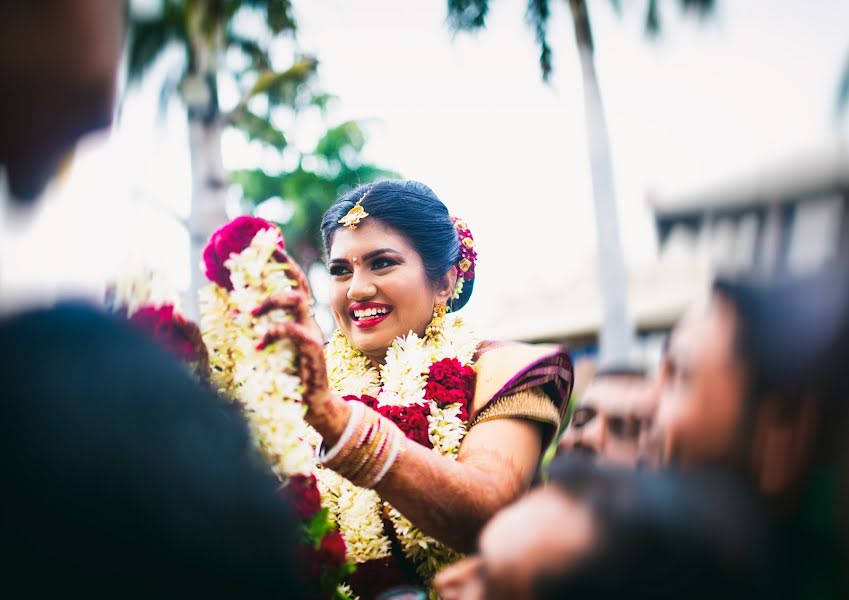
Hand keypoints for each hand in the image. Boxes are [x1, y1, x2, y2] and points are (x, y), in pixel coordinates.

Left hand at [252, 258, 349, 443]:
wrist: (314, 403)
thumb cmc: (293, 376)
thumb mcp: (276, 349)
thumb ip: (264, 330)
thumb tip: (235, 314)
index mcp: (301, 319)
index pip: (296, 283)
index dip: (285, 264)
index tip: (270, 246)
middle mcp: (309, 321)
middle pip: (299, 285)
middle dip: (281, 270)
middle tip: (255, 267)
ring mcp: (312, 333)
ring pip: (297, 301)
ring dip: (271, 301)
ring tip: (249, 312)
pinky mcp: (312, 349)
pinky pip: (294, 331)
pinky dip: (273, 334)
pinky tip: (258, 345)